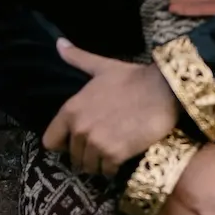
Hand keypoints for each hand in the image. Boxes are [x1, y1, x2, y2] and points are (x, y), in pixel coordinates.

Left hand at [43, 41, 178, 175]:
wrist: (164, 89)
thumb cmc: (133, 78)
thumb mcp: (102, 67)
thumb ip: (78, 59)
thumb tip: (58, 44)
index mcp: (71, 109)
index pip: (50, 142)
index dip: (64, 142)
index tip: (78, 140)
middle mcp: (79, 128)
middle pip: (73, 157)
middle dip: (86, 153)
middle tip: (104, 144)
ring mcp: (96, 142)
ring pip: (89, 167)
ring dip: (100, 163)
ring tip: (114, 152)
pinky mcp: (115, 154)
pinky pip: (107, 171)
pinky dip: (115, 168)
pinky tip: (125, 156)